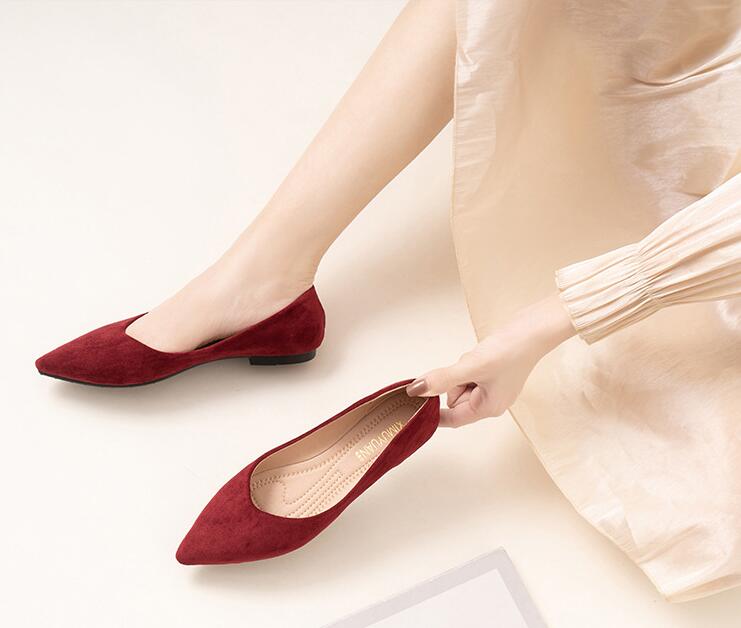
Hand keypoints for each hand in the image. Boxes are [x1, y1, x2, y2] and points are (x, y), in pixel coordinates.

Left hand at [406, 293, 575, 426]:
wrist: (535, 327)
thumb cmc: (511, 350)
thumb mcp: (471, 366)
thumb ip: (442, 379)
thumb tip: (416, 391)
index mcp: (489, 408)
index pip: (452, 419)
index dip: (434, 412)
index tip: (417, 402)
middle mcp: (492, 401)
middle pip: (455, 398)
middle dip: (454, 381)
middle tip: (468, 366)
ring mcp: (493, 387)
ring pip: (461, 382)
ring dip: (462, 369)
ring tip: (479, 358)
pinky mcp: (494, 372)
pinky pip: (470, 372)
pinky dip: (470, 363)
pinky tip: (483, 353)